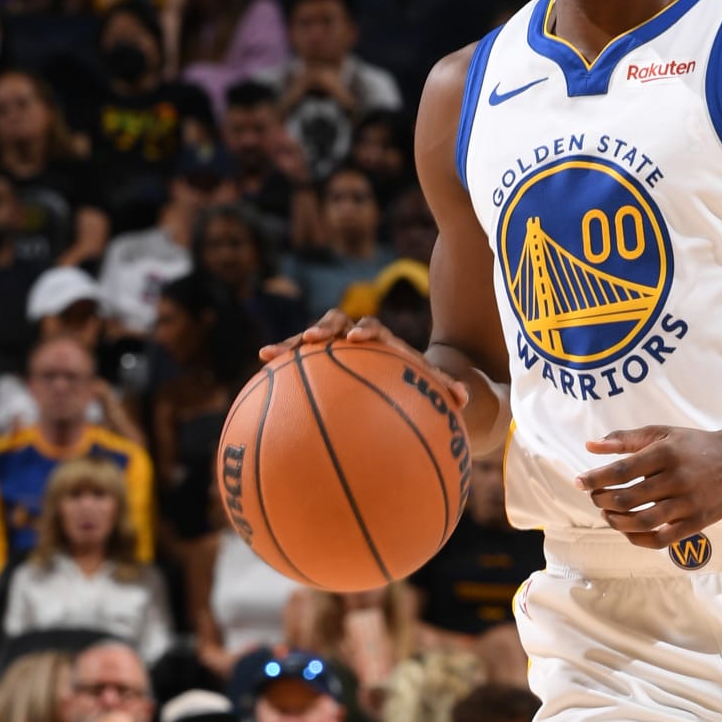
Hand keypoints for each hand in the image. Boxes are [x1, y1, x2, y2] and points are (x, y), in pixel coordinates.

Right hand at [256, 308, 468, 411]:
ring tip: (268, 354)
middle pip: (337, 323)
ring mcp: (335, 350)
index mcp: (383, 342)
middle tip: (312, 338)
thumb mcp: (434, 387)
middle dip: (324, 328)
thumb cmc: (417, 383)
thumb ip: (446, 389)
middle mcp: (356, 339)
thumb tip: (463, 397)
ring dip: (291, 346)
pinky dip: (280, 369)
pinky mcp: (319, 364)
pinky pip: (297, 367)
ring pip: (310, 342)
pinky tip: (257, 378)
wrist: (402, 375)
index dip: (366, 330)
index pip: (375, 329)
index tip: (358, 337)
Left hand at [577, 413, 721, 549]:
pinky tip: (627, 529)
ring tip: (608, 513)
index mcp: (666, 453)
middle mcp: (676, 479)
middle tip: (595, 497)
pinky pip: (660, 539)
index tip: (580, 482)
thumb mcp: (662, 434)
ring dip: (616, 521)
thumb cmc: (695, 445)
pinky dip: (637, 538)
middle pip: (626, 499)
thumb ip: (625, 440)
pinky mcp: (696, 522)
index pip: (620, 471)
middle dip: (602, 500)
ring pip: (640, 522)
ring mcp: (687, 503)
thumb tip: (590, 445)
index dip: (595, 479)